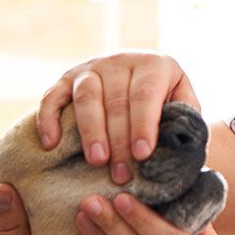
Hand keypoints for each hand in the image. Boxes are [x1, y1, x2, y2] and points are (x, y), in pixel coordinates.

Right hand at [36, 52, 200, 183]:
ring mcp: (92, 67)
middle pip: (116, 102)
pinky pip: (53, 96)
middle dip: (119, 141)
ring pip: (86, 98)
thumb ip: (185, 120)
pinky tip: (51, 143)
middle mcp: (122, 60)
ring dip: (91, 132)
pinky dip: (49, 118)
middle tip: (122, 174)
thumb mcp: (184, 103)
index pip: (145, 95)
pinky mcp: (68, 77)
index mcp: (155, 65)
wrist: (145, 77)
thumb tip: (181, 148)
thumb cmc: (168, 100)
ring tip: (96, 161)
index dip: (144, 125)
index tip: (143, 154)